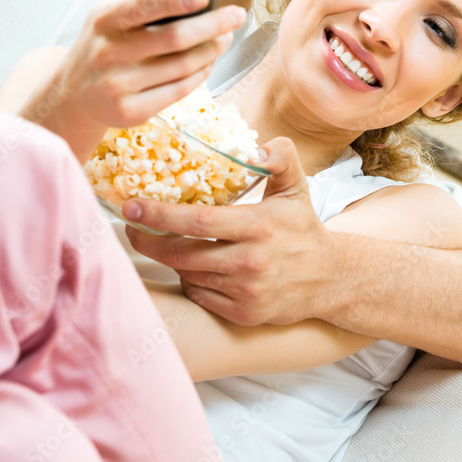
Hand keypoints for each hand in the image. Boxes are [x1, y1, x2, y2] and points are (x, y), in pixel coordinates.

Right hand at [21, 0, 245, 161]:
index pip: (144, 6)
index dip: (177, 0)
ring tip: (225, 38)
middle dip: (212, 25)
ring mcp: (118, 85)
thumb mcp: (107, 14)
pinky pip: (179, 90)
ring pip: (182, 66)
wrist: (72, 95)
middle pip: (174, 38)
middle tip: (236, 15)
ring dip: (212, 50)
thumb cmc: (102, 44)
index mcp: (104, 20)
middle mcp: (108, 53)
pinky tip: (209, 62)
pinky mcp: (131, 112)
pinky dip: (201, 74)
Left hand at [123, 136, 333, 325]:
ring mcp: (245, 292)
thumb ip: (280, 157)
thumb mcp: (295, 186)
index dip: (160, 215)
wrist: (331, 278)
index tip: (132, 207)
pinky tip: (192, 265)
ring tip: (162, 240)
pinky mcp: (242, 314)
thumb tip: (255, 148)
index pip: (198, 222)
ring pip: (187, 274)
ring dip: (169, 258)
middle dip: (148, 240)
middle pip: (182, 253)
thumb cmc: (303, 228)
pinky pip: (199, 295)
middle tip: (130, 225)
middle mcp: (250, 262)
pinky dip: (189, 279)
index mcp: (258, 226)